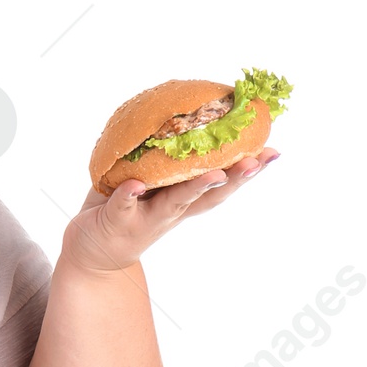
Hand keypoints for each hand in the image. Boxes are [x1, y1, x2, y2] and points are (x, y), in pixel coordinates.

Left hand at [60, 147, 279, 276]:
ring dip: (195, 188)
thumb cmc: (125, 206)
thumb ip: (169, 156)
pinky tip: (135, 185)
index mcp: (184, 199)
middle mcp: (172, 211)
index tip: (274, 152)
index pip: (223, 183)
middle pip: (209, 196)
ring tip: (214, 174)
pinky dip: (130, 196)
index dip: (248, 169)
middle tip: (257, 162)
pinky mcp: (117, 221)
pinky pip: (124, 206)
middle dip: (235, 178)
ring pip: (174, 203)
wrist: (92, 253)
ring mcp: (147, 219)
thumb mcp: (152, 181)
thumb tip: (188, 113)